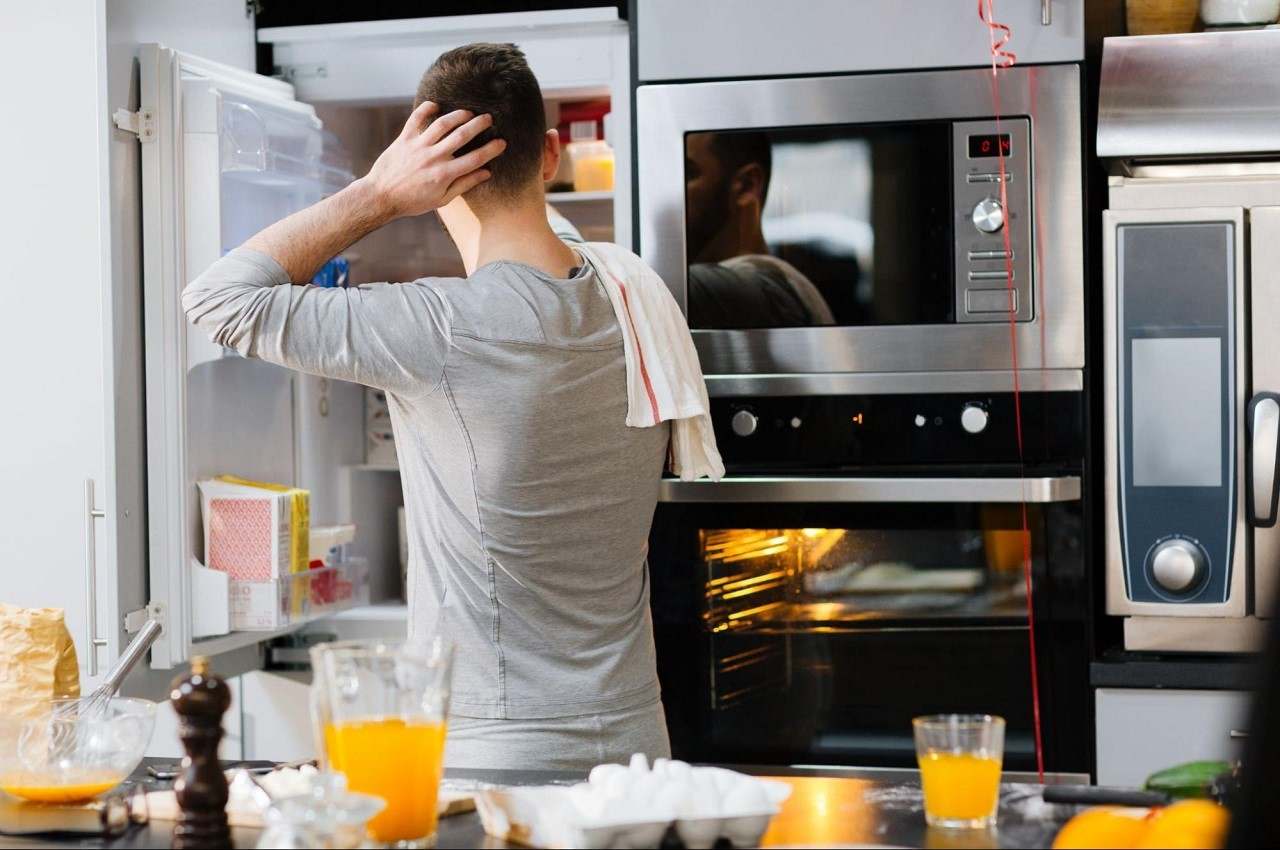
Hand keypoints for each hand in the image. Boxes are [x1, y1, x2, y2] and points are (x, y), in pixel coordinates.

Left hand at [362, 101, 506, 218]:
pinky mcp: (404, 139)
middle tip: (489, 118)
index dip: (491, 150)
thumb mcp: (442, 199)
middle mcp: (433, 158)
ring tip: (468, 113)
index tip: (502, 142)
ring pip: (442, 124)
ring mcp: (418, 147)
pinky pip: (415, 119)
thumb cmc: (413, 201)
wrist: (381, 197)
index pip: (475, 159)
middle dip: (478, 125)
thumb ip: (464, 184)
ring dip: (458, 115)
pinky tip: (435, 105)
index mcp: (445, 174)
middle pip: (461, 136)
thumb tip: (486, 173)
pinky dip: (425, 109)